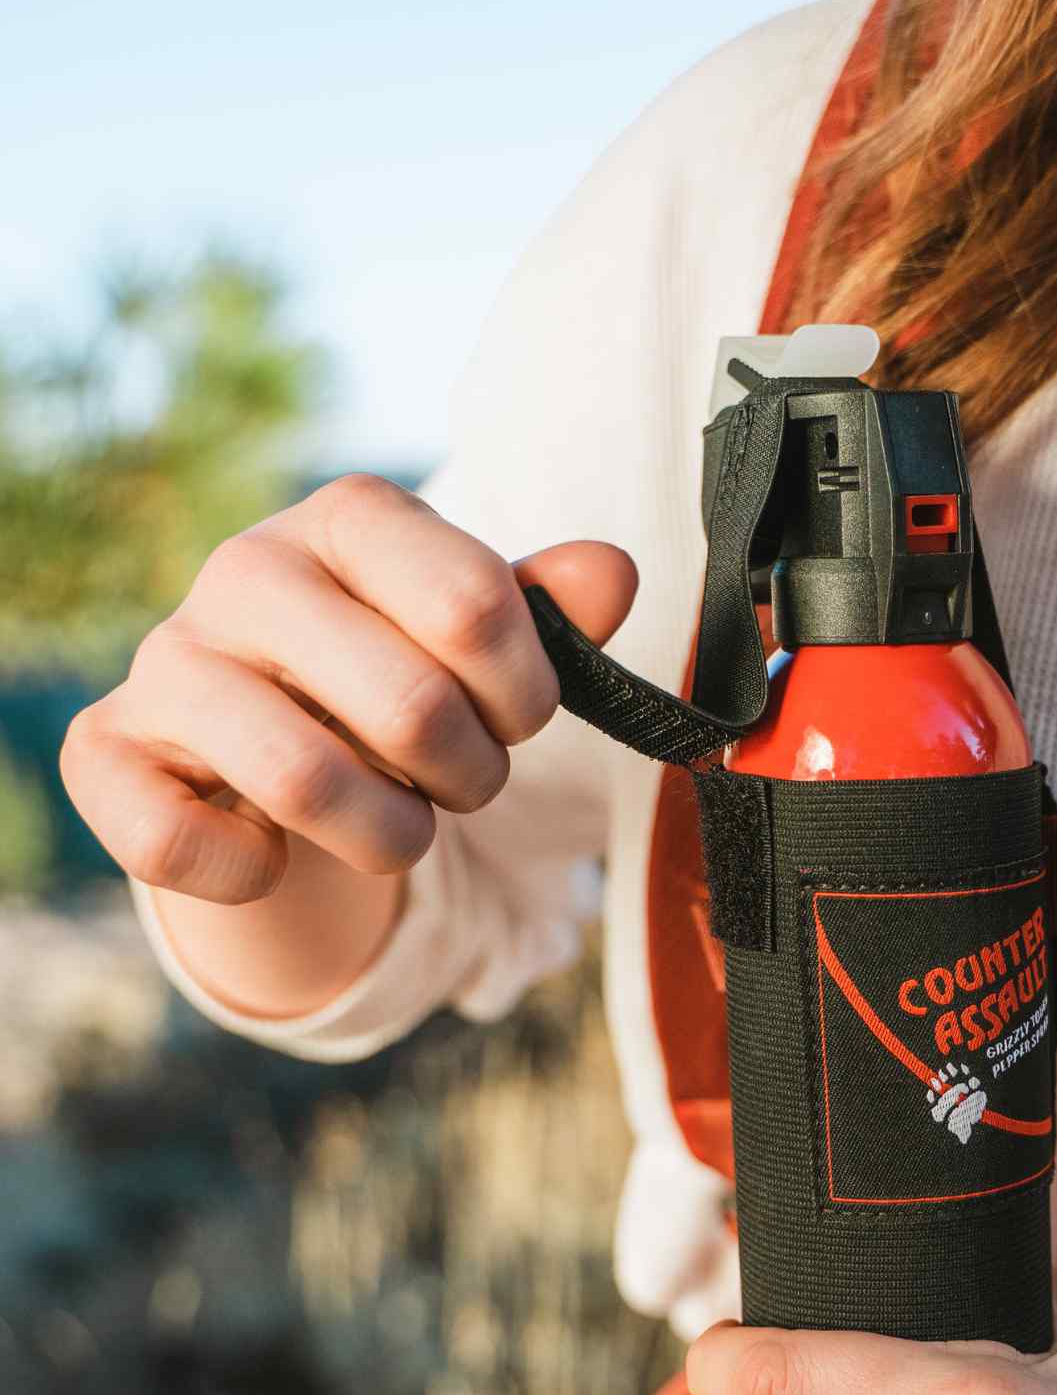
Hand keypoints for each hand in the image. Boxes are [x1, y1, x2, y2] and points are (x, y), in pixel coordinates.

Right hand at [62, 472, 634, 902]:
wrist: (267, 734)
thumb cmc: (393, 671)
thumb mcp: (477, 637)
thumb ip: (546, 614)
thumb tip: (612, 575)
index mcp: (351, 519)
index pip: (477, 608)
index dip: (526, 697)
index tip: (515, 717)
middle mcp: (246, 569)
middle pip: (413, 709)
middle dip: (473, 779)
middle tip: (465, 782)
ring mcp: (168, 659)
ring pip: (308, 785)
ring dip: (392, 838)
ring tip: (401, 827)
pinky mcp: (107, 750)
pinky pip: (185, 847)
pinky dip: (258, 874)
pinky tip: (276, 850)